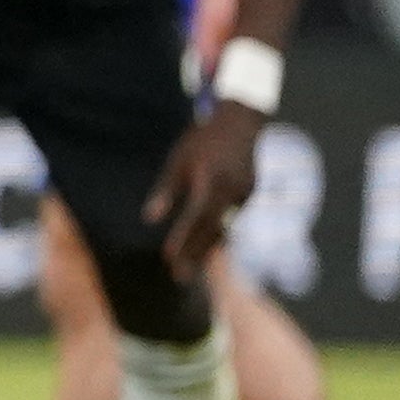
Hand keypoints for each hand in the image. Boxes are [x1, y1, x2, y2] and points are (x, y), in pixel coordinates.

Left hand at [146, 98, 263, 277]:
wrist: (242, 121)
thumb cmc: (203, 140)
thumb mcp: (179, 160)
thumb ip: (165, 190)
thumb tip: (149, 219)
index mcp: (213, 182)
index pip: (195, 218)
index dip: (183, 240)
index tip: (168, 259)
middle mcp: (233, 192)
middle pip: (212, 230)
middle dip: (195, 255)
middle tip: (179, 278)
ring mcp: (246, 195)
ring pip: (224, 227)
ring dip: (206, 249)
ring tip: (189, 270)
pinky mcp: (250, 194)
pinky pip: (231, 219)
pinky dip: (217, 234)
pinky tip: (205, 249)